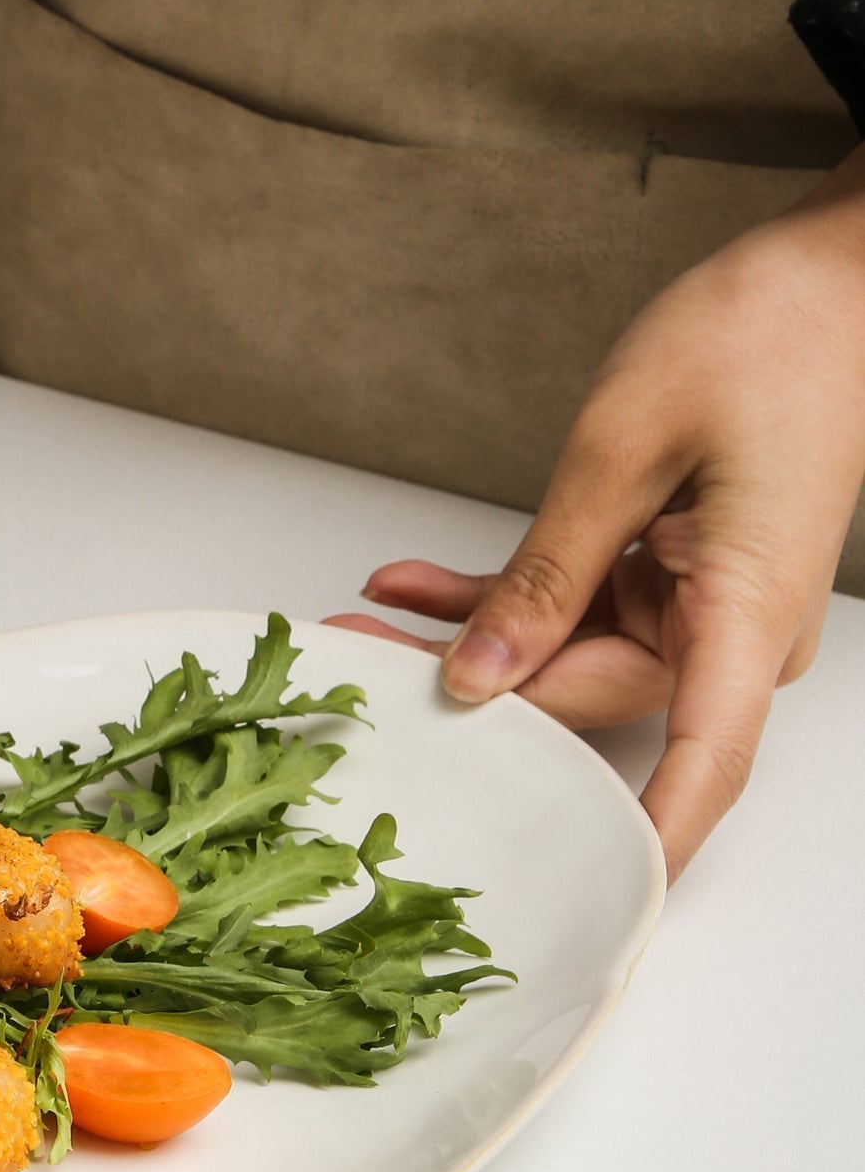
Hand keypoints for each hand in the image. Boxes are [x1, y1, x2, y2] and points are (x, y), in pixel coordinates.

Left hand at [327, 150, 864, 881]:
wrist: (836, 271)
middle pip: (592, 701)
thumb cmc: (766, 334)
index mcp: (746, 614)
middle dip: (472, 698)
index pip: (700, 768)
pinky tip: (412, 585)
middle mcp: (737, 630)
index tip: (579, 900)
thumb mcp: (623, 449)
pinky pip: (584, 604)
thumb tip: (481, 674)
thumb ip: (548, 571)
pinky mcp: (684, 570)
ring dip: (471, 639)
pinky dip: (505, 596)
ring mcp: (710, 603)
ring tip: (360, 619)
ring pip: (572, 656)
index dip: (641, 845)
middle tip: (354, 673)